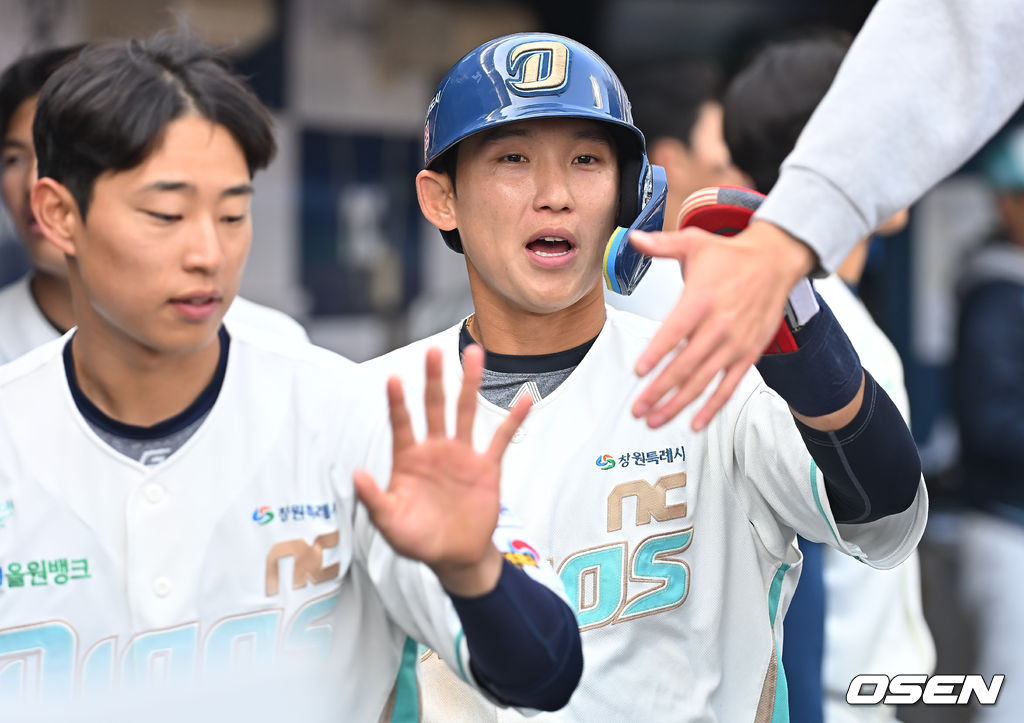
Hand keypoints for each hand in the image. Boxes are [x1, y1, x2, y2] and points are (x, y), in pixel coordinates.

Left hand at [353, 344, 531, 596]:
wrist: (453, 556)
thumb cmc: (417, 539)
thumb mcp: (389, 523)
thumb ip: (374, 499)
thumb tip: (356, 474)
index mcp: (408, 459)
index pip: (401, 424)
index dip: (397, 403)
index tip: (393, 378)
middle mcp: (435, 450)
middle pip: (434, 406)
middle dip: (434, 379)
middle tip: (434, 351)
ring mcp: (462, 456)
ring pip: (465, 412)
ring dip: (469, 384)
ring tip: (475, 354)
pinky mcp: (486, 467)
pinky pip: (501, 438)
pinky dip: (513, 419)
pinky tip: (524, 398)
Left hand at [627, 220, 815, 430]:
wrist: (776, 261)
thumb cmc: (731, 256)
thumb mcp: (695, 242)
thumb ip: (661, 244)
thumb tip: (634, 238)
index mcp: (702, 300)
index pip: (675, 332)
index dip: (657, 353)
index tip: (639, 371)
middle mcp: (720, 325)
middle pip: (686, 365)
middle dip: (659, 390)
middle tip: (638, 408)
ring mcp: (735, 344)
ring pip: (704, 381)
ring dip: (679, 404)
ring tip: (656, 419)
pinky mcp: (748, 354)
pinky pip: (729, 386)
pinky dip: (713, 406)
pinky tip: (696, 423)